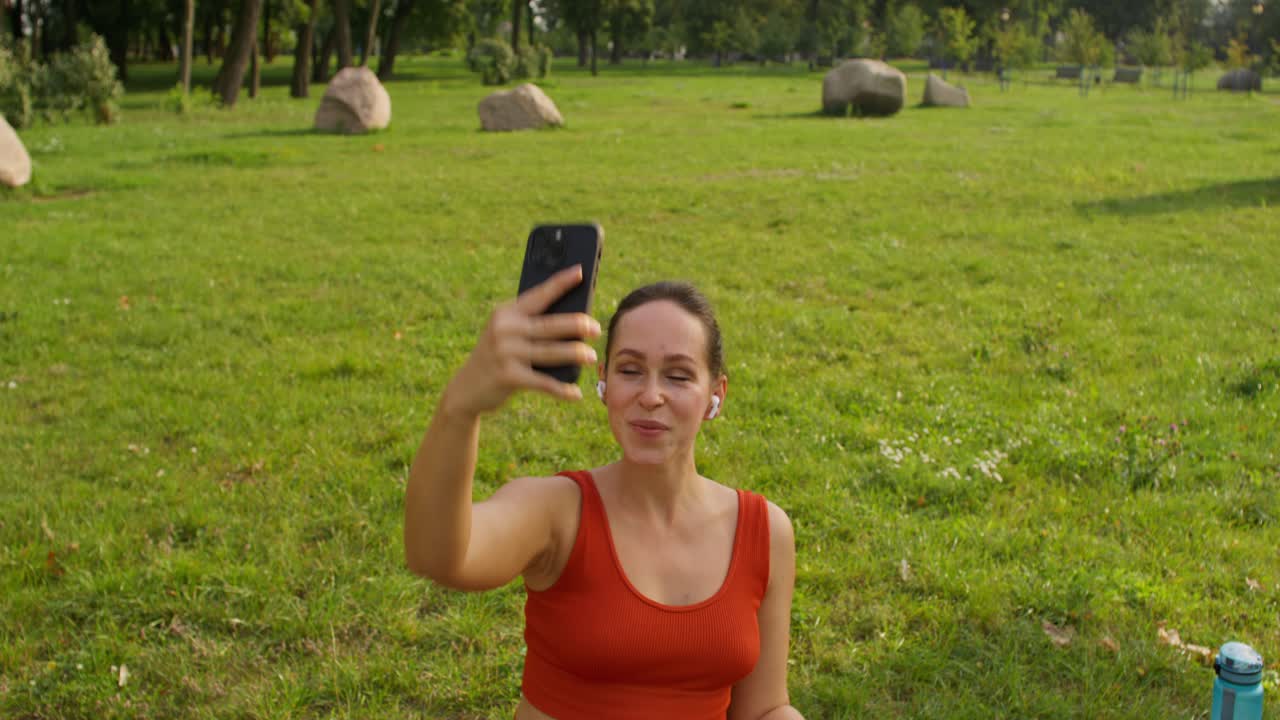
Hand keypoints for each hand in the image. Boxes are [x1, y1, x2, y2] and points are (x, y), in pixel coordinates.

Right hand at [443, 265, 600, 416]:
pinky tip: (575, 394)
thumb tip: (575, 323)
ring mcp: (505, 352)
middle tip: (596, 328)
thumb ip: (530, 325)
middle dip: (577, 325)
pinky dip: (561, 390)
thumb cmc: (498, 356)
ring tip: (590, 356)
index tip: (580, 272)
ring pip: (551, 352)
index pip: (539, 295)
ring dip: (574, 355)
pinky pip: (543, 382)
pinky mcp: (508, 376)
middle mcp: (505, 329)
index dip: (560, 283)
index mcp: (507, 313)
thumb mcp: (506, 334)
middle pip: (550, 325)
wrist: (466, 389)